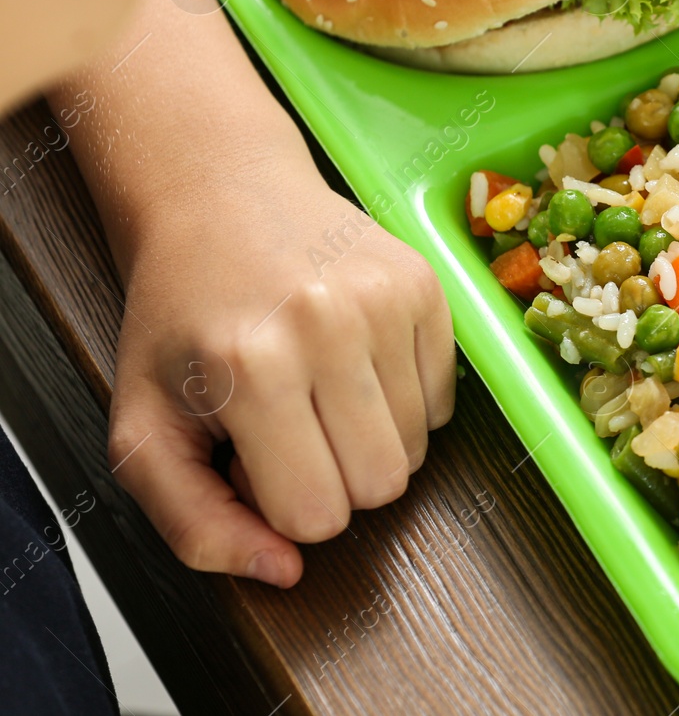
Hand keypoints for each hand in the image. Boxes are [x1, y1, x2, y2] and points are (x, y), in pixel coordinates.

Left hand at [106, 165, 454, 586]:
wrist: (221, 197)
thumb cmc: (181, 317)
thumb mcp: (144, 429)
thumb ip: (193, 524)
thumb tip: (284, 573)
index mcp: (249, 369)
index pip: (316, 516)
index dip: (282, 503)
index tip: (253, 456)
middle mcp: (327, 327)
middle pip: (381, 487)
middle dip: (336, 478)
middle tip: (291, 427)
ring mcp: (386, 300)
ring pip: (419, 449)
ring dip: (372, 440)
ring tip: (321, 390)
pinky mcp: (426, 283)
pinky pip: (442, 399)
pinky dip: (403, 399)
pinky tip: (355, 361)